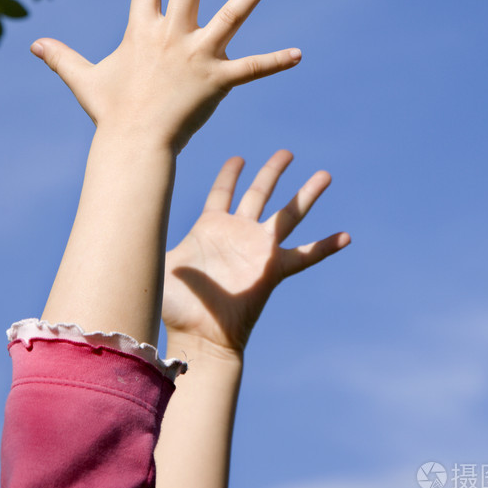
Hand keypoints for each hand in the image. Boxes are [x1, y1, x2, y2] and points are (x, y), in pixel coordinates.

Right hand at [29, 0, 300, 153]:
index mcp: (142, 30)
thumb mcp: (84, 79)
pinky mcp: (219, 79)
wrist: (133, 142)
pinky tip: (299, 54)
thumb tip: (33, 44)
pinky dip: (276, 62)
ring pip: (232, 14)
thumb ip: (62, 58)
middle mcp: (172, 35)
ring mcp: (198, 54)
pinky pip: (253, 68)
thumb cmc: (110, 112)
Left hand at [161, 150, 350, 356]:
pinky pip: (305, 256)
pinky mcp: (273, 269)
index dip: (229, 175)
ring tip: (325, 175)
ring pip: (288, 214)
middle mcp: (239, 233)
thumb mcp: (162, 265)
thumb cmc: (177, 306)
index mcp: (211, 227)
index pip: (223, 192)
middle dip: (273, 171)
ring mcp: (259, 249)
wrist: (200, 336)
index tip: (238, 158)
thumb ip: (157, 241)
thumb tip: (142, 223)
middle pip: (260, 193)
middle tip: (286, 152)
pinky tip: (345, 236)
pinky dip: (325, 247)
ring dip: (307, 194)